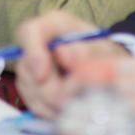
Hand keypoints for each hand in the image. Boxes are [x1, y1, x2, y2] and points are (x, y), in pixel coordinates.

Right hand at [14, 11, 128, 117]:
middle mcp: (38, 43)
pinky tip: (66, 108)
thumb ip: (86, 50)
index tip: (42, 75)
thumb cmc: (104, 53)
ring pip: (28, 87)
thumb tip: (63, 53)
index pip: (30, 32)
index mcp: (54, 25)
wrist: (107, 69)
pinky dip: (49, 109)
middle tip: (71, 100)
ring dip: (50, 102)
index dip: (32, 53)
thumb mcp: (103, 49)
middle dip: (49, 88)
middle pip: (27, 67)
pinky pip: (32, 101)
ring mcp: (32, 65)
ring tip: (75, 104)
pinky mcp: (32, 86)